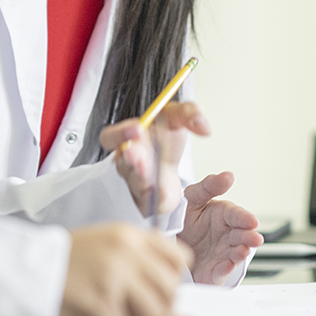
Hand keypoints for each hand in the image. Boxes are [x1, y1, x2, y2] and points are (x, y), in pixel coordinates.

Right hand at [55, 223, 218, 315]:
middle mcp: (127, 252)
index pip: (178, 258)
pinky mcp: (100, 302)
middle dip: (161, 313)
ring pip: (155, 313)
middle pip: (170, 290)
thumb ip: (136, 258)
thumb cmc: (61, 262)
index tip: (162, 294)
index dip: (174, 281)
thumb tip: (168, 287)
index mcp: (130, 236)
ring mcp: (115, 276)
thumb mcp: (104, 245)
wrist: (22, 269)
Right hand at [100, 101, 211, 217]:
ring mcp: (136, 183)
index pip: (111, 137)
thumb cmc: (167, 141)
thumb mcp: (178, 119)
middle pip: (123, 162)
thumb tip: (205, 127)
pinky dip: (157, 195)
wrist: (168, 170)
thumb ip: (189, 114)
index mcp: (129, 139)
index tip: (137, 129)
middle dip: (131, 157)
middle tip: (136, 152)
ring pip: (135, 181)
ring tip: (148, 172)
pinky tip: (162, 192)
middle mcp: (128, 163)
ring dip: (141, 176)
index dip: (121, 133)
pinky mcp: (148, 201)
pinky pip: (149, 200)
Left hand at [178, 171, 263, 283]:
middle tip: (255, 239)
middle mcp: (227, 235)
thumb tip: (228, 175)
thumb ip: (209, 187)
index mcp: (224, 216)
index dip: (245, 219)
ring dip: (241, 253)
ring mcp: (222, 253)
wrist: (169, 241)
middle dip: (249, 238)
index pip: (237, 216)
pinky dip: (225, 270)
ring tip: (242, 251)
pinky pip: (220, 272)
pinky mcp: (214, 271)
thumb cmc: (185, 218)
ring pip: (236, 254)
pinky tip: (227, 265)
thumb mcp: (193, 197)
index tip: (252, 221)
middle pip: (242, 236)